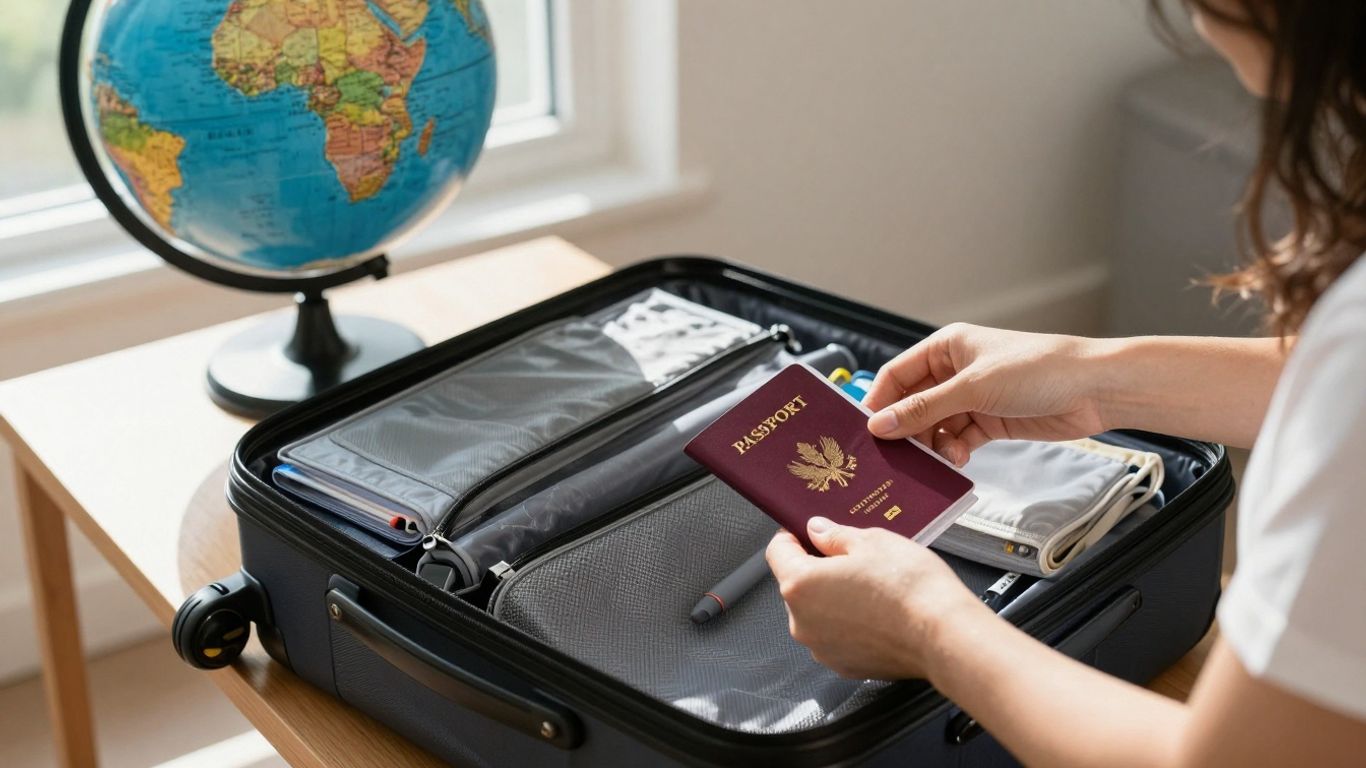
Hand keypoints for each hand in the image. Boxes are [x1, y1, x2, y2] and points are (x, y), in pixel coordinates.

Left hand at [765, 516, 988, 679]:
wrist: (944, 635)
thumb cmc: (911, 588)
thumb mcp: (872, 541)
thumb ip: (835, 535)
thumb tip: (818, 531)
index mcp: (801, 585)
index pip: (777, 552)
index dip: (790, 536)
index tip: (804, 530)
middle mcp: (802, 622)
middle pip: (797, 584)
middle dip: (818, 568)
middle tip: (852, 556)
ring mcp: (822, 648)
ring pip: (817, 612)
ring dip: (834, 597)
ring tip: (872, 586)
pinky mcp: (844, 665)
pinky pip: (836, 636)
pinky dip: (849, 623)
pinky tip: (878, 612)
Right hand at [864, 323, 1106, 465]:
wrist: (1094, 389)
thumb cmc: (1038, 369)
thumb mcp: (972, 388)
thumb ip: (923, 409)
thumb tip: (879, 425)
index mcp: (946, 347)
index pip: (897, 374)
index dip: (879, 401)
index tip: (865, 430)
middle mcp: (955, 371)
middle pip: (913, 403)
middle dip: (905, 429)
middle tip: (894, 455)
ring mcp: (972, 398)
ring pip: (934, 426)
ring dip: (932, 444)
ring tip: (937, 458)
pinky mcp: (989, 422)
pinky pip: (956, 439)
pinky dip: (953, 451)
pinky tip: (957, 459)